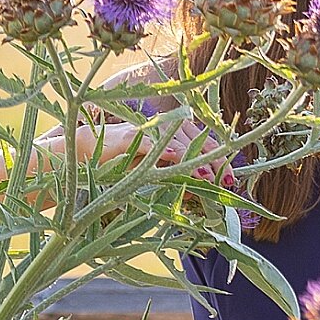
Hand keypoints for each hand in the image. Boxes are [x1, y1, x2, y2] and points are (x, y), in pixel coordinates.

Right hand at [79, 115, 230, 182]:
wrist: (87, 151)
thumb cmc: (122, 163)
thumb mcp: (154, 173)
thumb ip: (176, 178)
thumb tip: (200, 191)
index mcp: (172, 135)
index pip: (203, 143)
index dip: (219, 159)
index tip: (232, 178)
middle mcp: (163, 128)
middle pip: (197, 141)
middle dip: (214, 160)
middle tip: (228, 180)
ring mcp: (147, 131)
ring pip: (178, 140)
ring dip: (194, 158)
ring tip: (207, 175)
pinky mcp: (128, 136)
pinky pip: (150, 141)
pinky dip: (164, 148)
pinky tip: (175, 157)